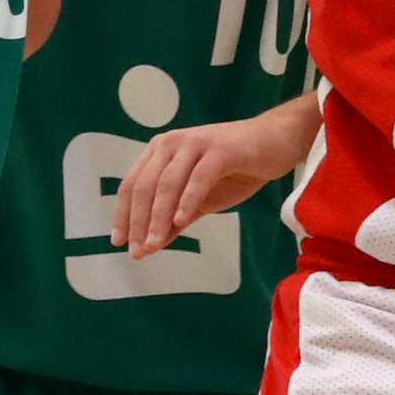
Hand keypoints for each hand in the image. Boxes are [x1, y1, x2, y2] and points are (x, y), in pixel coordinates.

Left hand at [111, 101, 310, 254]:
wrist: (276, 143)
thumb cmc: (236, 170)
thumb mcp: (200, 201)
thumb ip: (174, 220)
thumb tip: (149, 246)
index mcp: (161, 151)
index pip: (132, 185)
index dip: (123, 214)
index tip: (118, 242)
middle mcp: (171, 144)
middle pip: (145, 186)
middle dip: (138, 222)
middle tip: (137, 251)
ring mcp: (195, 144)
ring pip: (168, 184)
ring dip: (158, 217)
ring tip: (153, 245)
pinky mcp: (220, 150)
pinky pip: (198, 178)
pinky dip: (187, 200)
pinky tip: (181, 221)